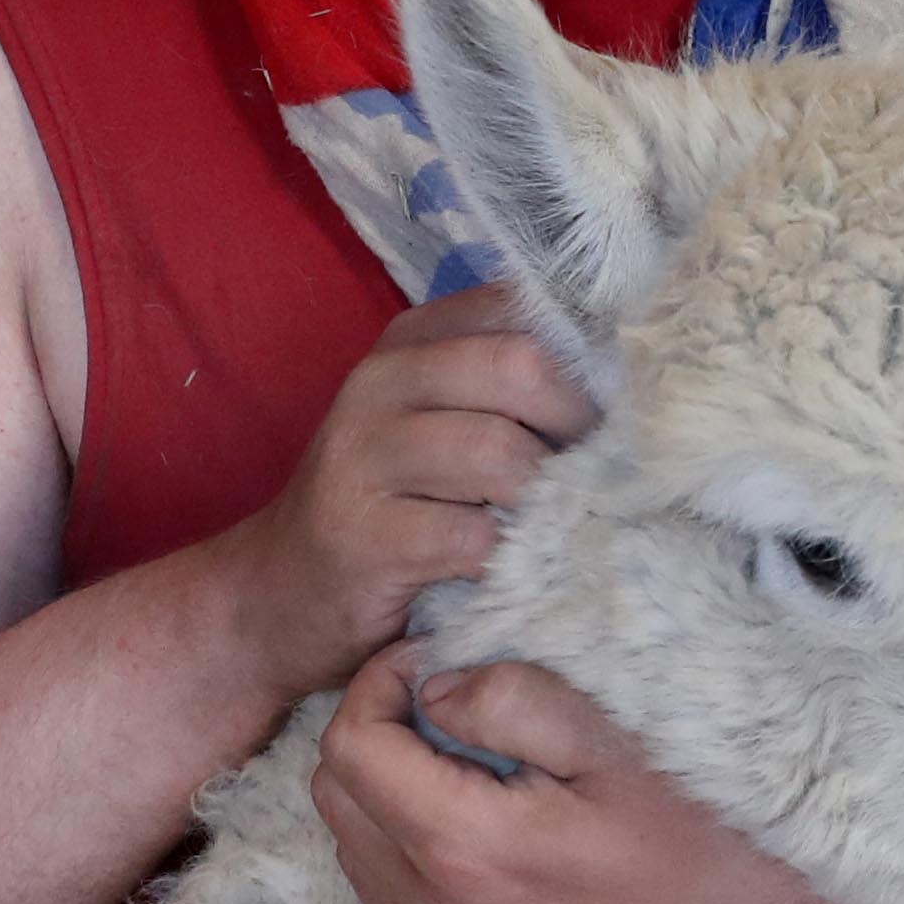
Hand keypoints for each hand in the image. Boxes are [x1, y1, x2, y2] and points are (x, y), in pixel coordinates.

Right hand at [212, 288, 595, 699]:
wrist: (276, 595)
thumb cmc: (387, 510)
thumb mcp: (434, 426)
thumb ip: (505, 390)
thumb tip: (627, 381)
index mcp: (409, 341)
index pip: (521, 307)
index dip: (586, 357)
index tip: (612, 407)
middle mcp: (380, 383)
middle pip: (519, 367)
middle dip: (576, 425)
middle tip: (595, 475)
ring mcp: (364, 457)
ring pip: (500, 453)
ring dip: (549, 498)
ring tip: (560, 525)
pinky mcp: (366, 536)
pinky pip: (474, 536)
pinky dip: (514, 557)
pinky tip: (520, 571)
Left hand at [313, 649, 903, 903]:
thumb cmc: (718, 831)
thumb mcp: (620, 735)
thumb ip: (512, 696)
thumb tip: (438, 687)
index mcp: (468, 849)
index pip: (351, 747)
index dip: (379, 685)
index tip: (437, 660)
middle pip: (337, 804)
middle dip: (372, 734)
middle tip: (443, 700)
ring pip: (355, 862)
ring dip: (383, 799)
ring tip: (460, 761)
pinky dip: (401, 864)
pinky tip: (468, 832)